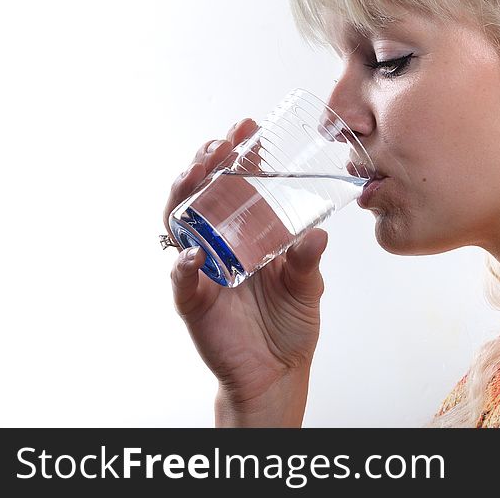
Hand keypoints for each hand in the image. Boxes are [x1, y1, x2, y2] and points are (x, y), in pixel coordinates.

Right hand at [163, 119, 327, 421]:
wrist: (278, 371)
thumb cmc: (290, 323)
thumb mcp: (307, 285)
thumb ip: (307, 260)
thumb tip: (319, 234)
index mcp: (246, 232)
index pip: (235, 184)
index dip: (237, 154)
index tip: (249, 127)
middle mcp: (218, 243)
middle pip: (201, 194)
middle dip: (205, 163)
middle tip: (220, 143)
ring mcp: (202, 269)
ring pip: (180, 225)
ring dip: (185, 196)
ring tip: (197, 172)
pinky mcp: (193, 300)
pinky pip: (180, 279)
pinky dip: (182, 265)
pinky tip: (192, 253)